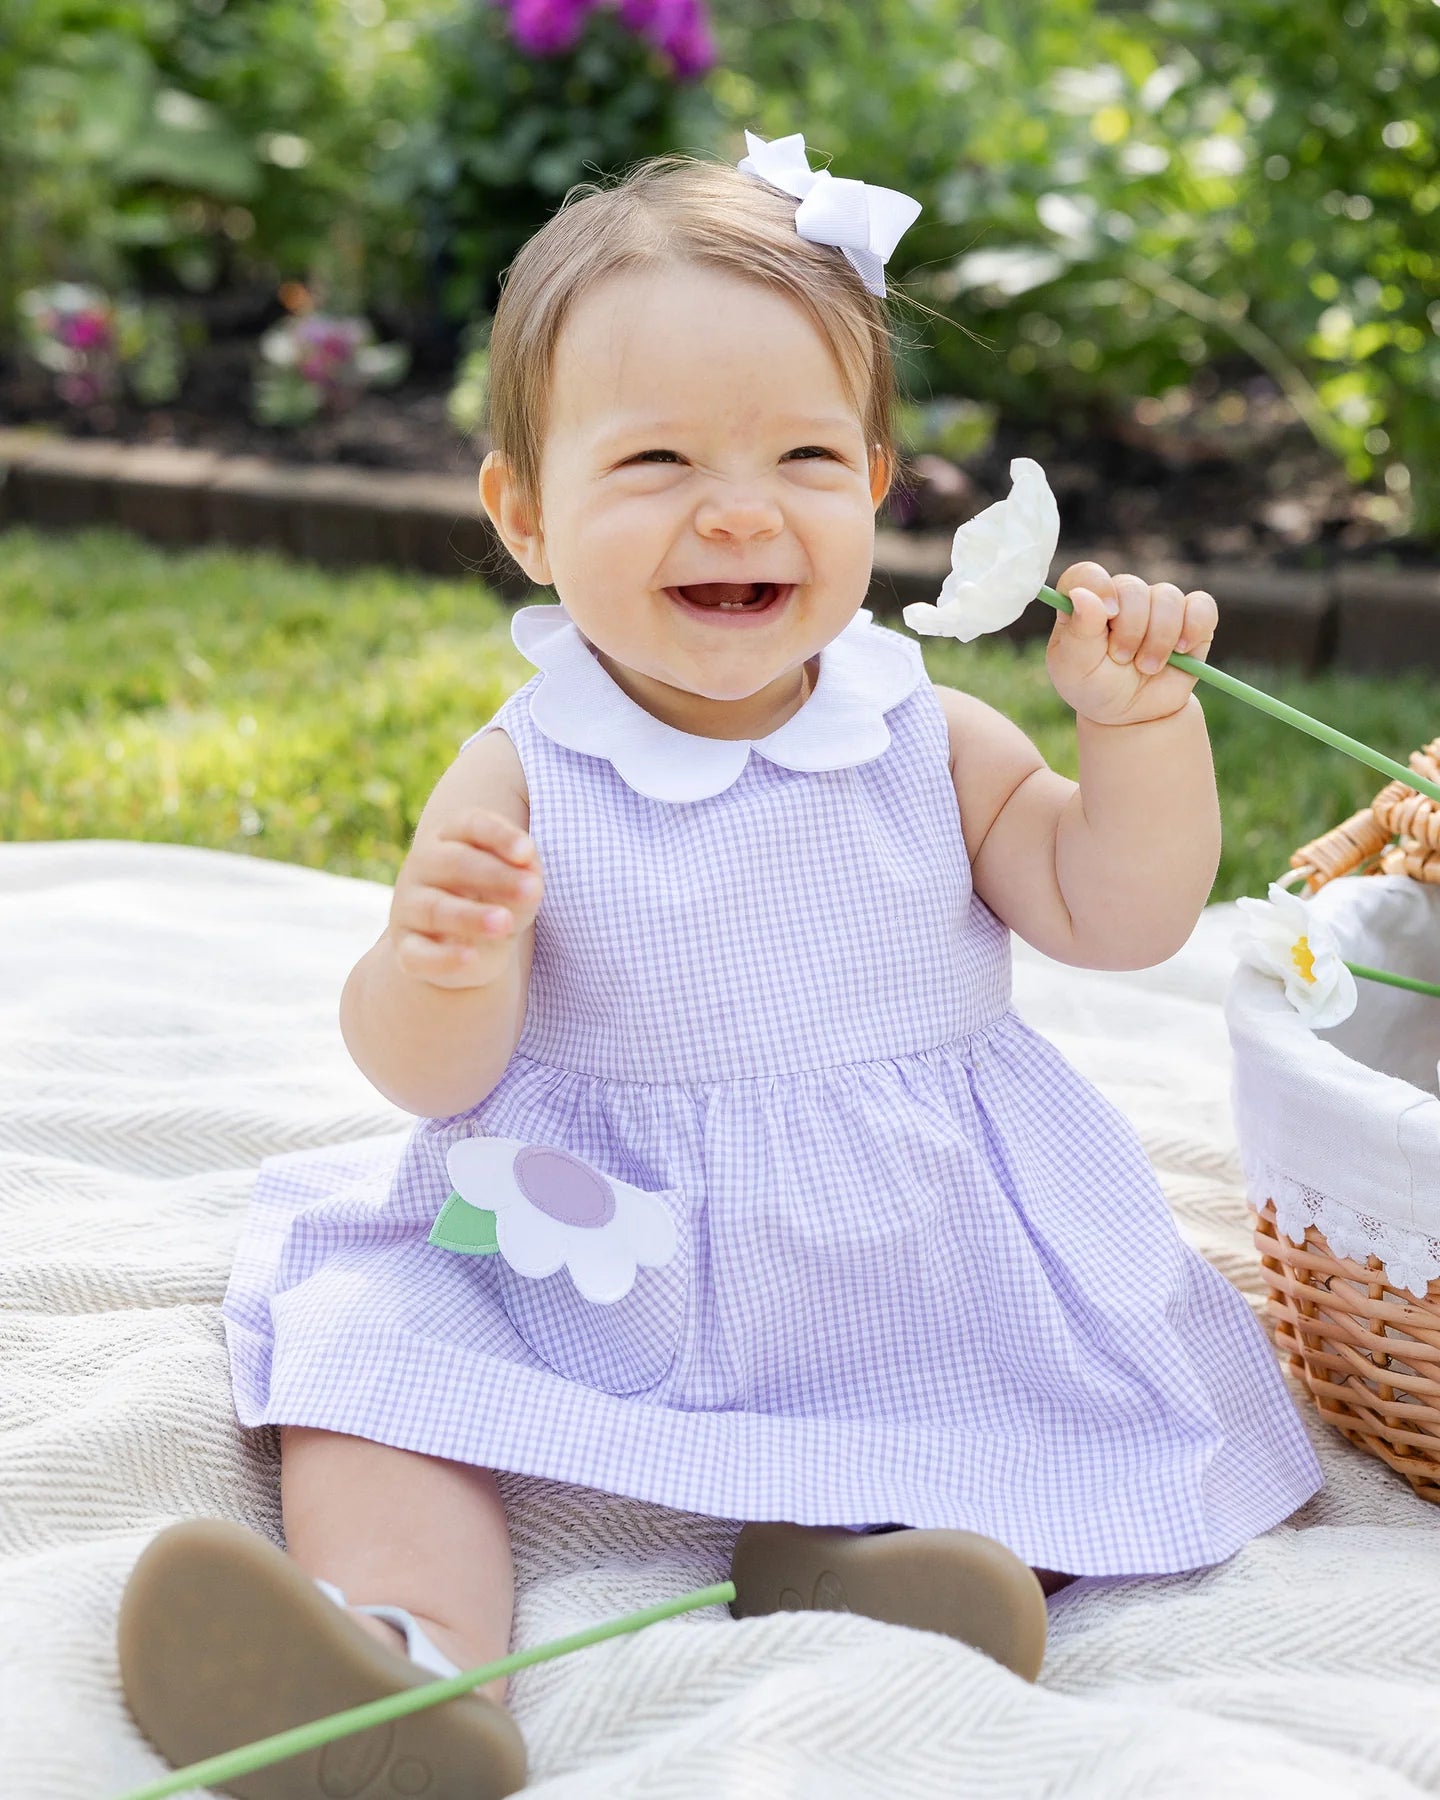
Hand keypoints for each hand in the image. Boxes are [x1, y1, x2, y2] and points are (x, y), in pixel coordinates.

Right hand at [388, 808, 543, 989]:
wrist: (466, 946)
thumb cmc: (496, 899)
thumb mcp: (517, 884)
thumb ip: (526, 875)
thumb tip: (531, 881)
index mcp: (450, 838)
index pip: (471, 825)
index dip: (499, 835)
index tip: (526, 853)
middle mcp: (423, 865)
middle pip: (455, 862)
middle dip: (495, 876)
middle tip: (531, 889)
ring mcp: (409, 906)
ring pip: (436, 908)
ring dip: (471, 915)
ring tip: (505, 923)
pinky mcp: (406, 948)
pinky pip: (419, 954)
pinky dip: (443, 957)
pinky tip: (470, 957)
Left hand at [1046, 563, 1217, 726]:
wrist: (1132, 714)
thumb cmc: (1096, 688)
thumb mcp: (1076, 667)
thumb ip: (1078, 630)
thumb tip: (1080, 594)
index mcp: (1086, 603)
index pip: (1087, 574)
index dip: (1099, 586)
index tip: (1108, 615)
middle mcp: (1121, 597)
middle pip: (1132, 588)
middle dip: (1131, 630)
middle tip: (1123, 660)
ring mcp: (1156, 605)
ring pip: (1167, 597)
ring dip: (1160, 638)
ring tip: (1148, 667)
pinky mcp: (1190, 617)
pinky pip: (1201, 606)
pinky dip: (1194, 628)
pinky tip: (1182, 650)